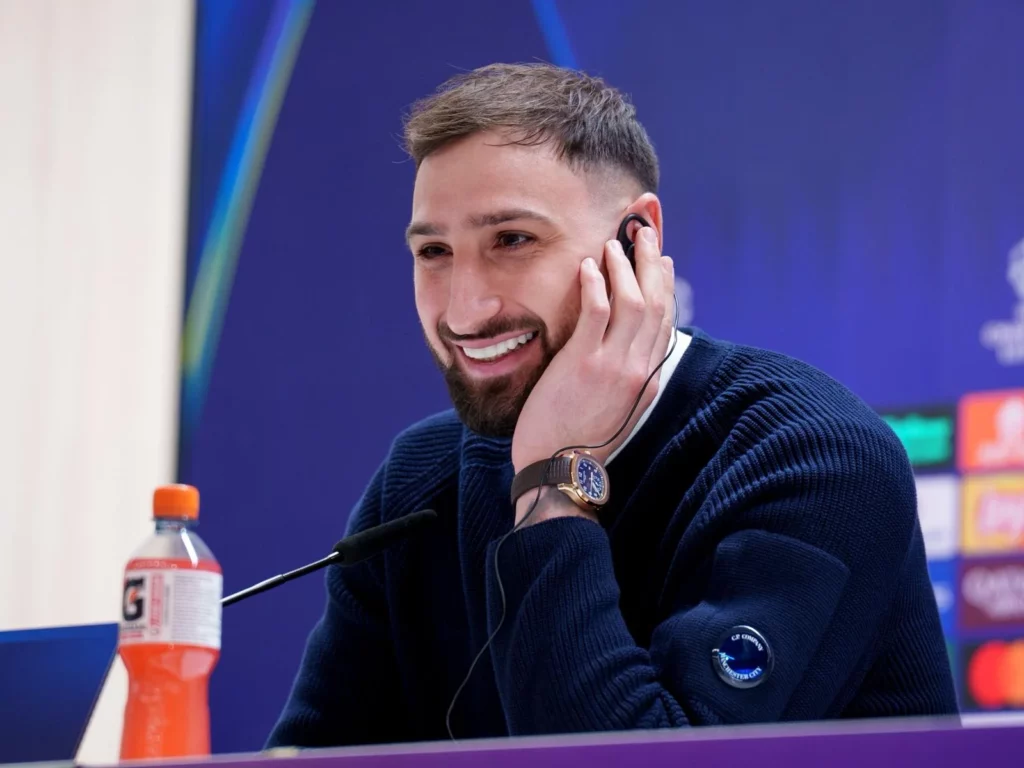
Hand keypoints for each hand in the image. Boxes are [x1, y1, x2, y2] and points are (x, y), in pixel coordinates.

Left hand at [511, 226, 674, 494]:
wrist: (559, 469)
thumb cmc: (580, 441)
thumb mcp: (618, 409)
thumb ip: (628, 377)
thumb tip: (630, 352)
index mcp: (648, 378)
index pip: (665, 321)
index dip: (665, 285)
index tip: (661, 260)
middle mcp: (638, 369)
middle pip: (655, 303)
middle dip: (651, 263)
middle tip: (642, 234)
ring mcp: (614, 366)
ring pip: (631, 302)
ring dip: (624, 267)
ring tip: (612, 243)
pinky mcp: (584, 364)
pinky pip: (596, 313)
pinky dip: (596, 284)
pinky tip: (589, 266)